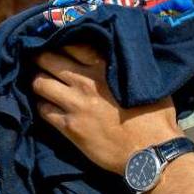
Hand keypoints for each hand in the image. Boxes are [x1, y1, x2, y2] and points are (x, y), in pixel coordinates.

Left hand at [32, 43, 182, 172]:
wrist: (150, 152)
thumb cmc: (155, 117)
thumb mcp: (147, 81)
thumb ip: (128, 65)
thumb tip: (123, 55)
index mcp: (105, 66)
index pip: (72, 44)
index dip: (62, 41)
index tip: (59, 43)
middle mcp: (85, 81)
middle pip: (48, 59)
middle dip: (42, 58)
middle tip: (42, 61)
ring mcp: (74, 104)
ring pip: (39, 83)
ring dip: (38, 81)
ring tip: (42, 83)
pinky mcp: (69, 126)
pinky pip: (43, 110)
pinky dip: (42, 105)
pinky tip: (47, 106)